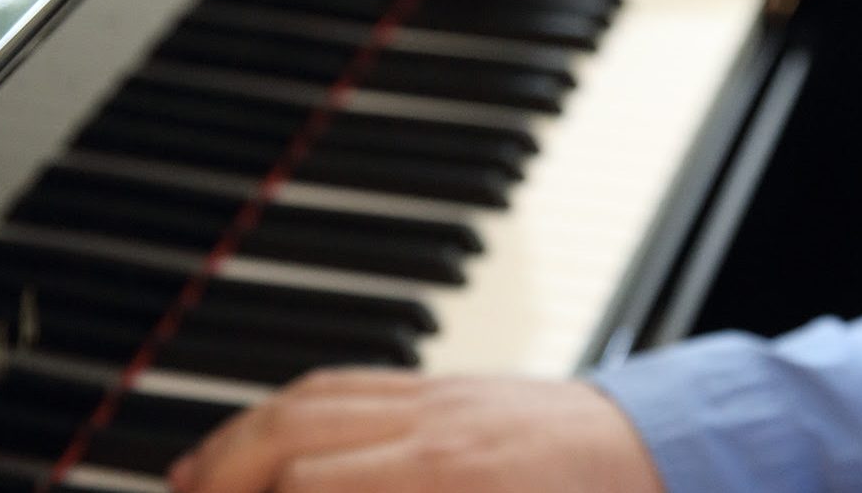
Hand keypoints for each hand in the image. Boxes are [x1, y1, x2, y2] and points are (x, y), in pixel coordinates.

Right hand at [168, 368, 664, 492]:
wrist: (670, 453)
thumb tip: (319, 492)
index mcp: (451, 480)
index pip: (310, 483)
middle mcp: (433, 428)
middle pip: (294, 435)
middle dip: (222, 473)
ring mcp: (440, 397)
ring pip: (313, 399)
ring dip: (241, 435)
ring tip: (191, 475)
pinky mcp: (450, 384)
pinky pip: (353, 380)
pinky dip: (292, 405)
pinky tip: (264, 430)